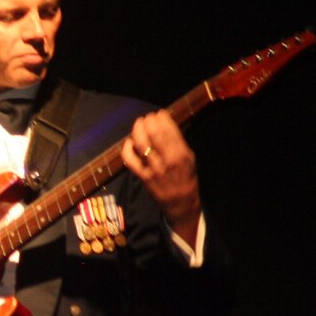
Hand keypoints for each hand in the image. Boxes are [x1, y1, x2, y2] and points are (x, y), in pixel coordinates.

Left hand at [122, 109, 201, 244]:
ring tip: (139, 124)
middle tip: (147, 118)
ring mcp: (153, 168)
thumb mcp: (189, 157)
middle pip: (154, 133)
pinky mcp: (142, 176)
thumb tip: (166, 123)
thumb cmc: (186, 177)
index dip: (161, 117)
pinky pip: (130, 159)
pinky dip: (127, 148)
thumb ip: (178, 142)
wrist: (181, 202)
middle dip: (149, 121)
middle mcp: (167, 160)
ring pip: (141, 144)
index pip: (168, 129)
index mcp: (181, 154)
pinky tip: (130, 142)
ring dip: (137, 130)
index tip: (159, 114)